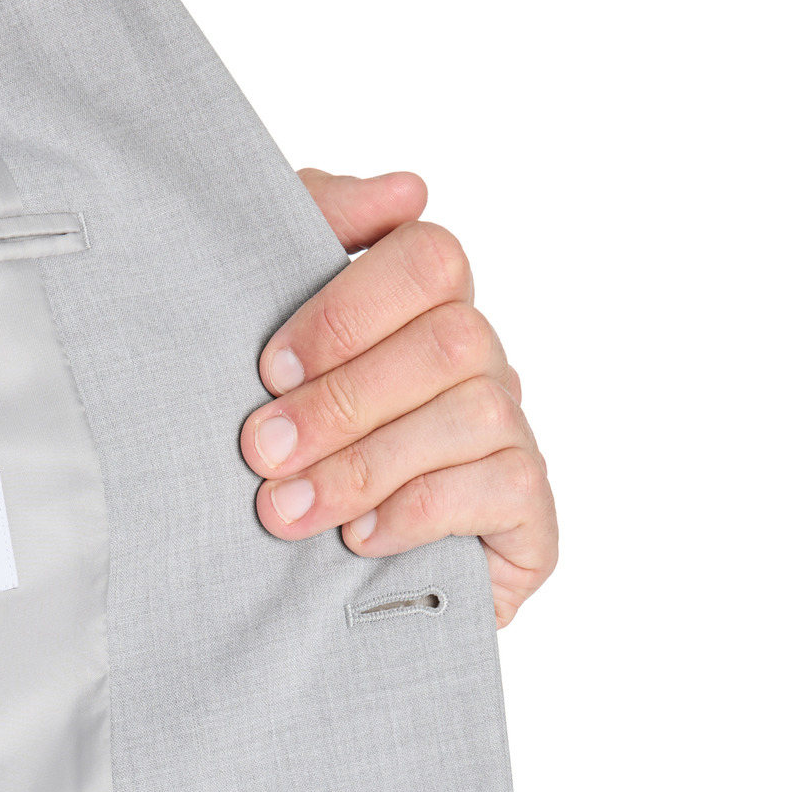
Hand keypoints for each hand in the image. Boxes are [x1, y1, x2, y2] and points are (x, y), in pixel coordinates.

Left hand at [242, 170, 557, 627]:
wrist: (300, 602)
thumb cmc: (289, 461)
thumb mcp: (278, 348)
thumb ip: (318, 237)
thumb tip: (404, 188)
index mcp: (425, 313)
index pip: (429, 257)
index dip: (349, 308)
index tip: (269, 369)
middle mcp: (480, 367)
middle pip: (450, 339)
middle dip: (342, 399)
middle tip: (259, 451)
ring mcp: (511, 440)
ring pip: (473, 412)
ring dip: (367, 463)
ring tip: (287, 510)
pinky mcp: (531, 519)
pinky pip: (502, 487)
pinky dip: (420, 510)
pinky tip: (358, 540)